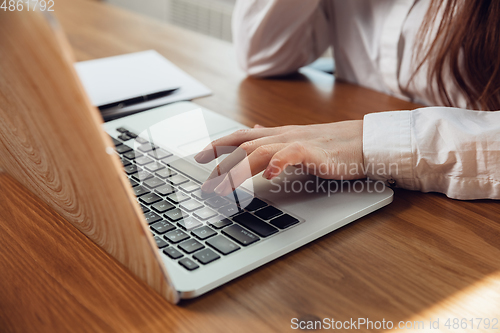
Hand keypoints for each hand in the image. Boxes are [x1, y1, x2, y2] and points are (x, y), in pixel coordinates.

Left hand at [194, 120, 364, 195]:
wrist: (363, 142)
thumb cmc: (332, 145)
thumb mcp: (296, 140)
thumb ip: (273, 138)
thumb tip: (253, 129)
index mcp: (277, 135)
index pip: (241, 136)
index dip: (218, 145)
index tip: (199, 157)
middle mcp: (282, 136)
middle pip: (243, 145)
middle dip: (221, 163)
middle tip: (206, 182)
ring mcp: (297, 142)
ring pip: (260, 150)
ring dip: (239, 168)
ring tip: (225, 185)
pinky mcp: (314, 152)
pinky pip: (291, 154)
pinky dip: (278, 163)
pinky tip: (269, 176)